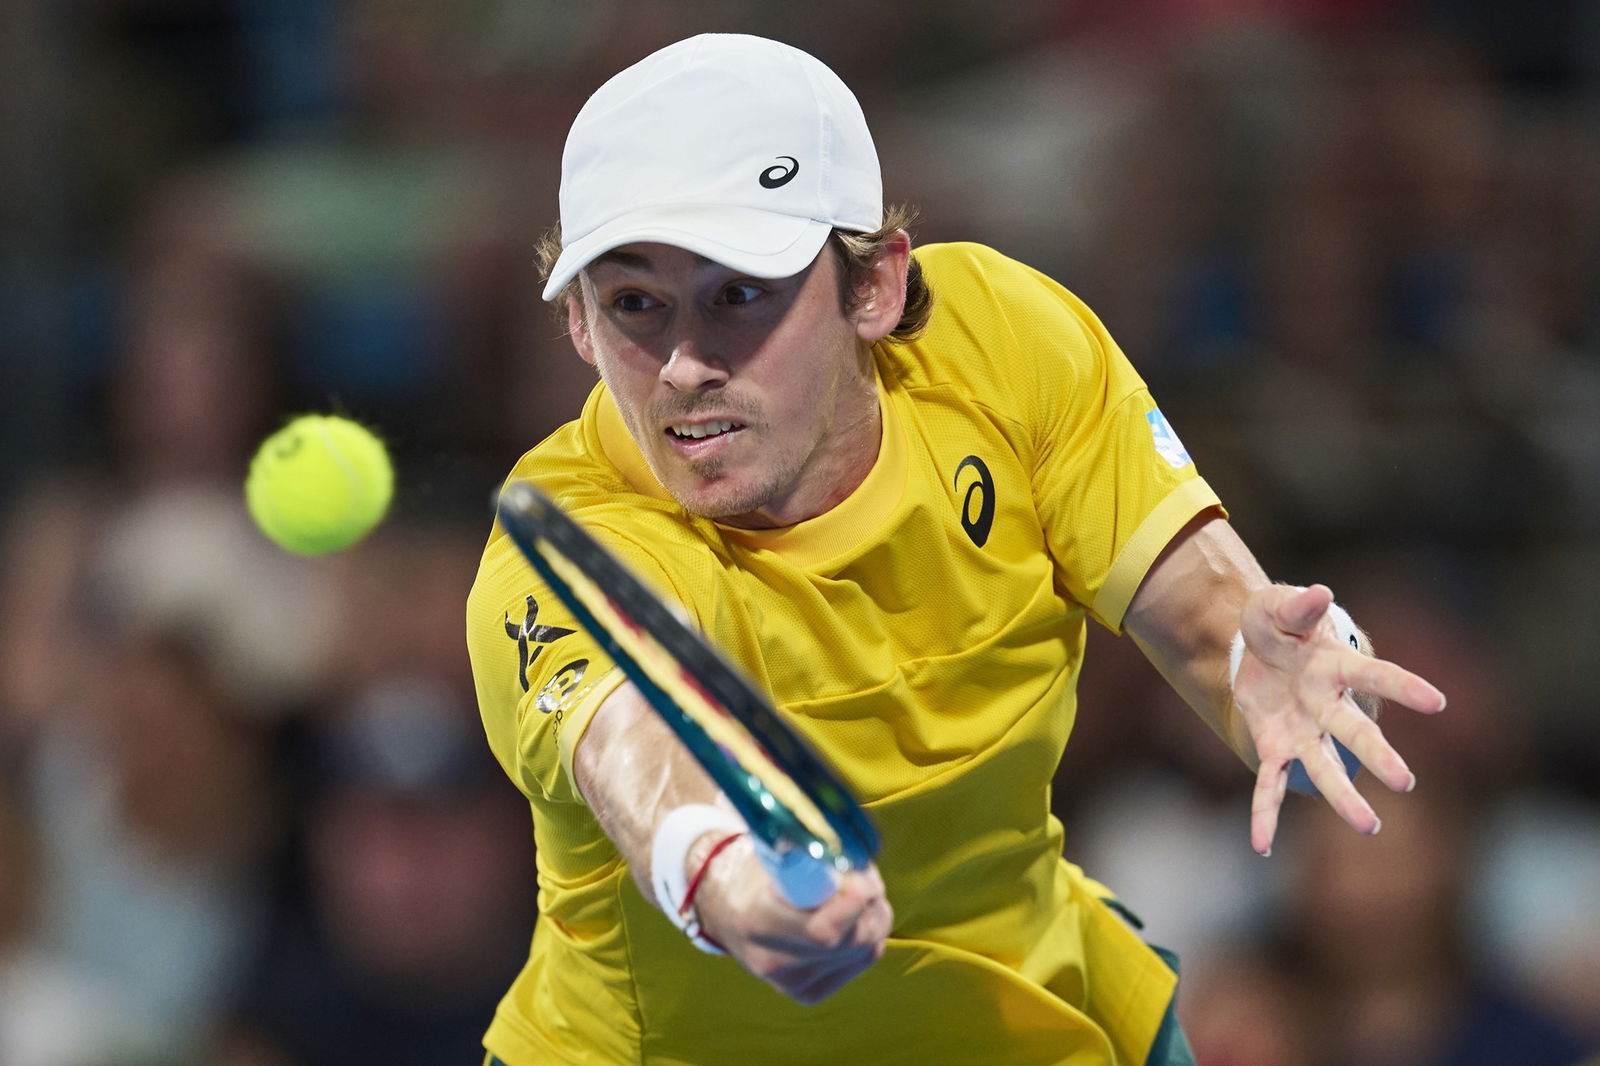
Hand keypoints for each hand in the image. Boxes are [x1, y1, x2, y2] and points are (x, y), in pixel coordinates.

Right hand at [694, 837, 892, 1003]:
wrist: (726, 911)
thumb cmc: (756, 871)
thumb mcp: (772, 849)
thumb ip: (808, 847)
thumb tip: (849, 841)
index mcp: (756, 920)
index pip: (824, 931)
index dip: (854, 902)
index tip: (860, 875)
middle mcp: (771, 960)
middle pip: (854, 940)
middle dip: (870, 901)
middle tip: (864, 874)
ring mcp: (790, 983)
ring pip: (865, 949)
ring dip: (873, 913)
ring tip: (855, 889)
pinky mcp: (808, 992)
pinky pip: (862, 960)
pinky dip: (868, 932)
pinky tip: (852, 915)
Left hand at [1235, 584, 1446, 855]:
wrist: (1250, 646)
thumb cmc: (1277, 622)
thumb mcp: (1276, 607)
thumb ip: (1296, 606)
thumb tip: (1318, 593)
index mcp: (1335, 666)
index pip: (1374, 675)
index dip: (1402, 687)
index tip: (1437, 702)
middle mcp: (1326, 705)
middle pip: (1355, 731)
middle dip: (1377, 755)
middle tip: (1404, 782)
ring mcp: (1303, 731)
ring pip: (1325, 768)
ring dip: (1343, 796)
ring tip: (1369, 827)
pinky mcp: (1274, 748)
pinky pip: (1270, 785)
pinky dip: (1265, 814)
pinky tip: (1262, 846)